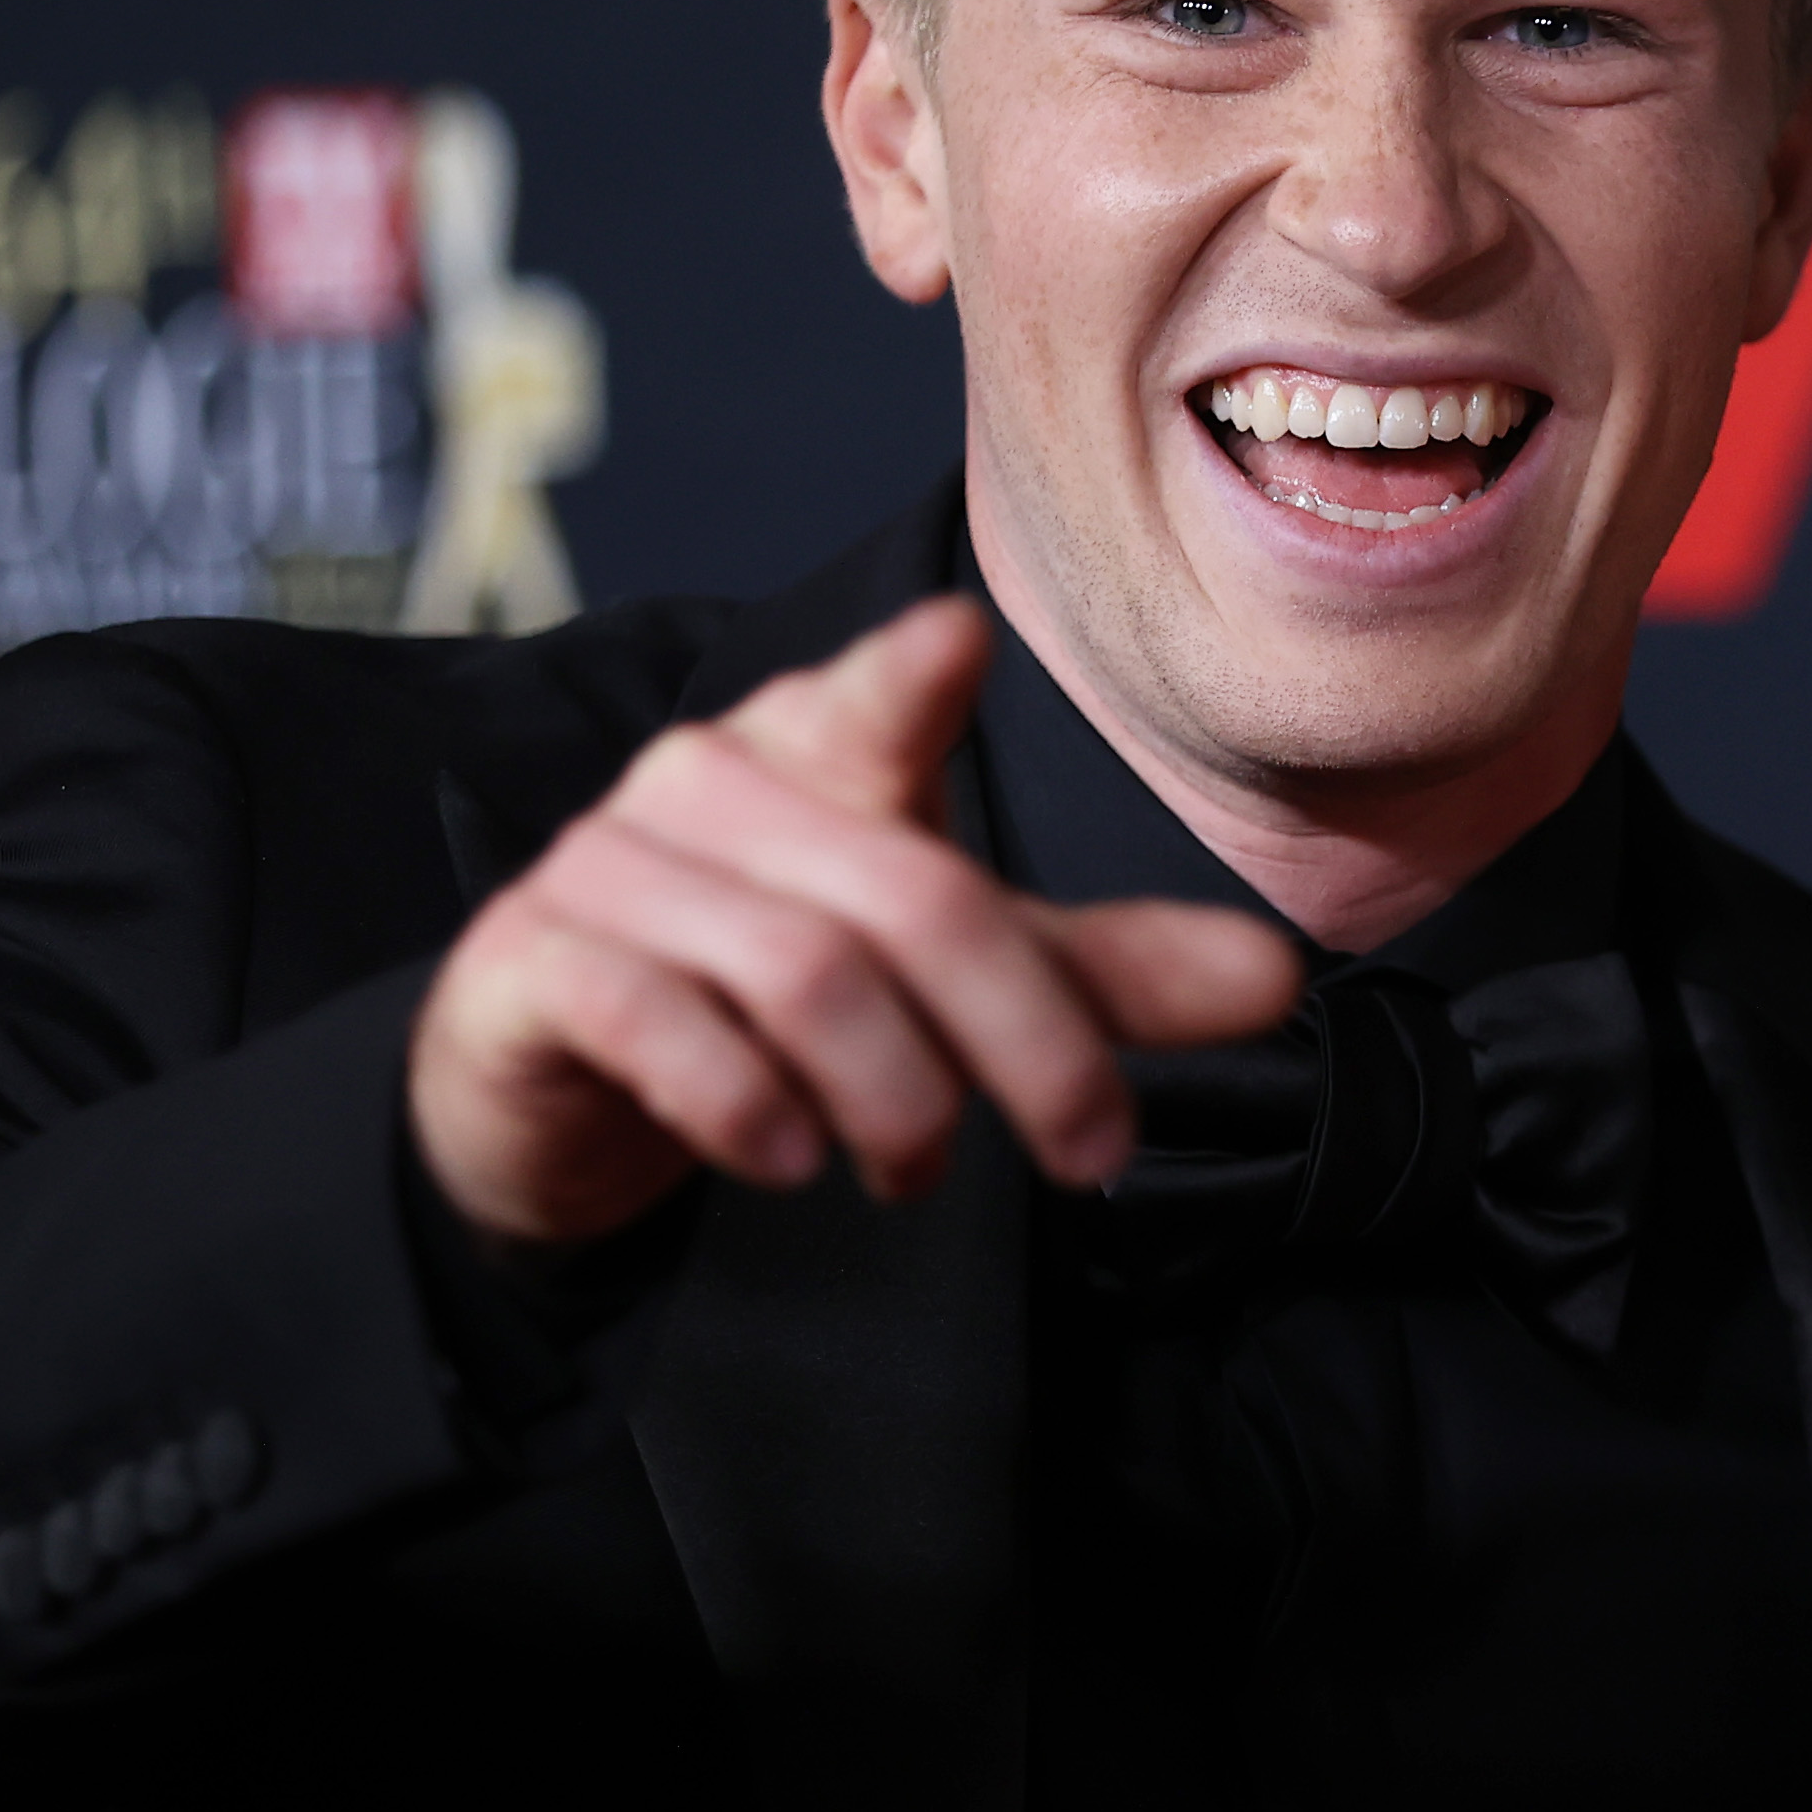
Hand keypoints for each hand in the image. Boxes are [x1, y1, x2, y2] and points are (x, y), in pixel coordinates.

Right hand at [406, 597, 1300, 1248]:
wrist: (557, 1084)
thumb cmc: (773, 999)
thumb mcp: (953, 983)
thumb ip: (1099, 975)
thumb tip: (1278, 979)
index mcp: (820, 748)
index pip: (877, 697)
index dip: (912, 676)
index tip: (956, 646)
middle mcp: (710, 783)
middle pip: (914, 899)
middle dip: (1031, 1041)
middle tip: (1093, 1148)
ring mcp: (609, 866)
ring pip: (802, 974)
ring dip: (899, 1095)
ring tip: (921, 1165)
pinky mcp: (532, 964)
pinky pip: (658, 1026)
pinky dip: (748, 1106)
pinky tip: (792, 1157)